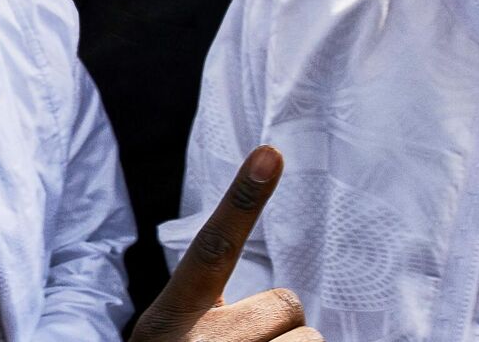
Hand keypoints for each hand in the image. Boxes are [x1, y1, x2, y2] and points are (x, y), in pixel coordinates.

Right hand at [128, 146, 322, 341]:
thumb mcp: (180, 336)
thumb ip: (216, 314)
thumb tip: (285, 305)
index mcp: (170, 317)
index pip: (212, 248)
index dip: (242, 201)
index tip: (268, 155)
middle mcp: (196, 341)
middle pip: (286, 304)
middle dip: (276, 329)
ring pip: (308, 336)